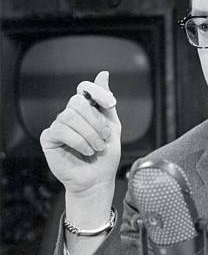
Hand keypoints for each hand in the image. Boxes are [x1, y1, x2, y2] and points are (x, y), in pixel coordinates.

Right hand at [40, 71, 120, 195]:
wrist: (98, 179)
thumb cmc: (105, 156)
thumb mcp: (112, 126)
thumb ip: (106, 103)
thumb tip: (103, 74)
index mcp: (85, 110)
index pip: (84, 88)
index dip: (97, 92)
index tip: (110, 104)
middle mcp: (70, 115)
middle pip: (77, 102)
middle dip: (96, 121)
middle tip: (104, 138)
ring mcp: (58, 126)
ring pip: (70, 116)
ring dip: (89, 134)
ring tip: (96, 148)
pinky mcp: (49, 138)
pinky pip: (61, 130)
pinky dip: (78, 141)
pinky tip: (86, 151)